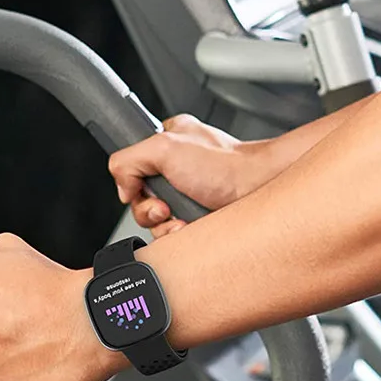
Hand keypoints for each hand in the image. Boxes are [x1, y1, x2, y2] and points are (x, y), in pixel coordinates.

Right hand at [108, 115, 277, 237]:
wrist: (257, 188)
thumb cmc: (226, 165)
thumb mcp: (164, 146)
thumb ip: (128, 160)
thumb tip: (122, 187)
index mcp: (166, 144)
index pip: (131, 169)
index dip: (134, 185)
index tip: (143, 190)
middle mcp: (175, 170)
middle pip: (140, 201)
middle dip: (149, 210)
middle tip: (166, 207)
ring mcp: (187, 196)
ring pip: (156, 222)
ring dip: (164, 226)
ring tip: (181, 219)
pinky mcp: (197, 218)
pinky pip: (174, 235)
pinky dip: (178, 236)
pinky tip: (190, 228)